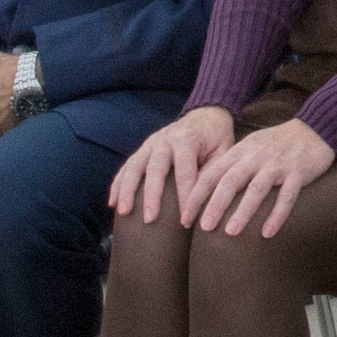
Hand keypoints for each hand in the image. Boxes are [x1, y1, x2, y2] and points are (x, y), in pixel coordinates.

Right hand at [109, 105, 236, 223]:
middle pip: (155, 168)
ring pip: (134, 166)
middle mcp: (165, 139)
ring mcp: (150, 143)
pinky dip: (119, 184)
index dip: (185, 198)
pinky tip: (113, 203)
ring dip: (127, 190)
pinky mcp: (143, 149)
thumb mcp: (224, 151)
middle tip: (149, 219)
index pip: (185, 172)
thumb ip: (213, 172)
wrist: (206, 115)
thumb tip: (202, 201)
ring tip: (123, 212)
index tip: (186, 221)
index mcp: (187, 139)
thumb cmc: (217, 138)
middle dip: (151, 195)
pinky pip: (127, 166)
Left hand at [183, 117, 334, 238]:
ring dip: (243, 211)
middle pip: (230, 181)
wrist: (315, 129)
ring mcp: (277, 164)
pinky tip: (268, 233)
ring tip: (231, 233)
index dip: (196, 196)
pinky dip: (277, 215)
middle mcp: (256, 157)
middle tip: (203, 228)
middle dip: (215, 205)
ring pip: (256, 189)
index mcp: (240, 151)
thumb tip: (206, 192)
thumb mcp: (251, 148)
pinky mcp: (298, 173)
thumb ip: (231, 165)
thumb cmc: (278, 144)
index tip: (184, 219)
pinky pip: (287, 196)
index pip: (211, 174)